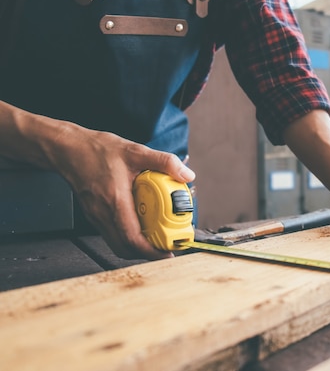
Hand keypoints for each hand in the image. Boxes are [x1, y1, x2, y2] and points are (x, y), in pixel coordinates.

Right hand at [53, 127, 195, 259]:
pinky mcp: (94, 215)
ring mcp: (96, 217)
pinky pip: (112, 234)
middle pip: (125, 248)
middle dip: (147, 253)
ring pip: (117, 244)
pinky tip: (140, 225)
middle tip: (165, 249)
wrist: (68, 149)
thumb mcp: (136, 151)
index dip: (151, 251)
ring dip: (137, 247)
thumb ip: (164, 162)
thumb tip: (187, 175)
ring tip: (155, 240)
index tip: (167, 253)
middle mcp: (103, 213)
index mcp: (115, 201)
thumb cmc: (97, 150)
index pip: (132, 238)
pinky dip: (127, 237)